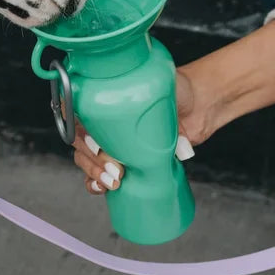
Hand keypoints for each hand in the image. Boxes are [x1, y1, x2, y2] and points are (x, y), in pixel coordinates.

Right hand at [71, 69, 208, 196]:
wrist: (199, 103)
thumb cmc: (179, 90)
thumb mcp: (165, 86)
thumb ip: (164, 107)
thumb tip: (178, 147)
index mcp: (103, 95)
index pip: (75, 112)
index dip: (80, 131)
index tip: (98, 145)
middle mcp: (103, 117)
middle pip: (80, 140)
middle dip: (93, 159)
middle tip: (116, 168)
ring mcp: (110, 139)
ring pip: (85, 158)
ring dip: (94, 172)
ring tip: (114, 181)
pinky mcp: (122, 156)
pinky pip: (98, 171)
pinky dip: (94, 182)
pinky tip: (102, 187)